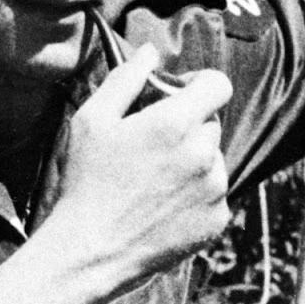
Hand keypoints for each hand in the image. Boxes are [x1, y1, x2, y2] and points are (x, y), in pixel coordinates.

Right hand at [42, 44, 231, 295]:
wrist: (91, 252)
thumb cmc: (85, 183)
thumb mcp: (92, 121)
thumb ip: (126, 79)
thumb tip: (151, 51)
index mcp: (176, 124)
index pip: (219, 84)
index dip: (200, 84)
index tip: (178, 95)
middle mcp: (205, 155)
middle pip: (212, 123)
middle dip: (188, 126)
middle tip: (152, 145)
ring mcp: (215, 191)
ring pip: (214, 159)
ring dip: (193, 161)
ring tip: (154, 181)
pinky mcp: (217, 221)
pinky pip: (215, 194)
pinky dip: (197, 195)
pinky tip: (162, 206)